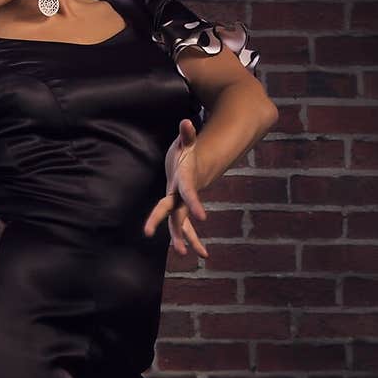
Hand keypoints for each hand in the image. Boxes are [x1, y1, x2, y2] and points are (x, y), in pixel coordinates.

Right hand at [142, 117, 208, 257]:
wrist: (176, 163)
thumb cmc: (184, 153)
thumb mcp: (187, 143)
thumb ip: (187, 134)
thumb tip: (187, 121)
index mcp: (179, 183)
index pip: (186, 195)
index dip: (193, 204)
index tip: (202, 218)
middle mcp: (175, 198)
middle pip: (173, 217)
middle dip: (176, 233)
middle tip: (179, 250)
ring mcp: (178, 207)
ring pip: (181, 228)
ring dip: (189, 242)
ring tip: (202, 255)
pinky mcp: (182, 212)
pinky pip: (188, 229)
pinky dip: (195, 241)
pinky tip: (204, 254)